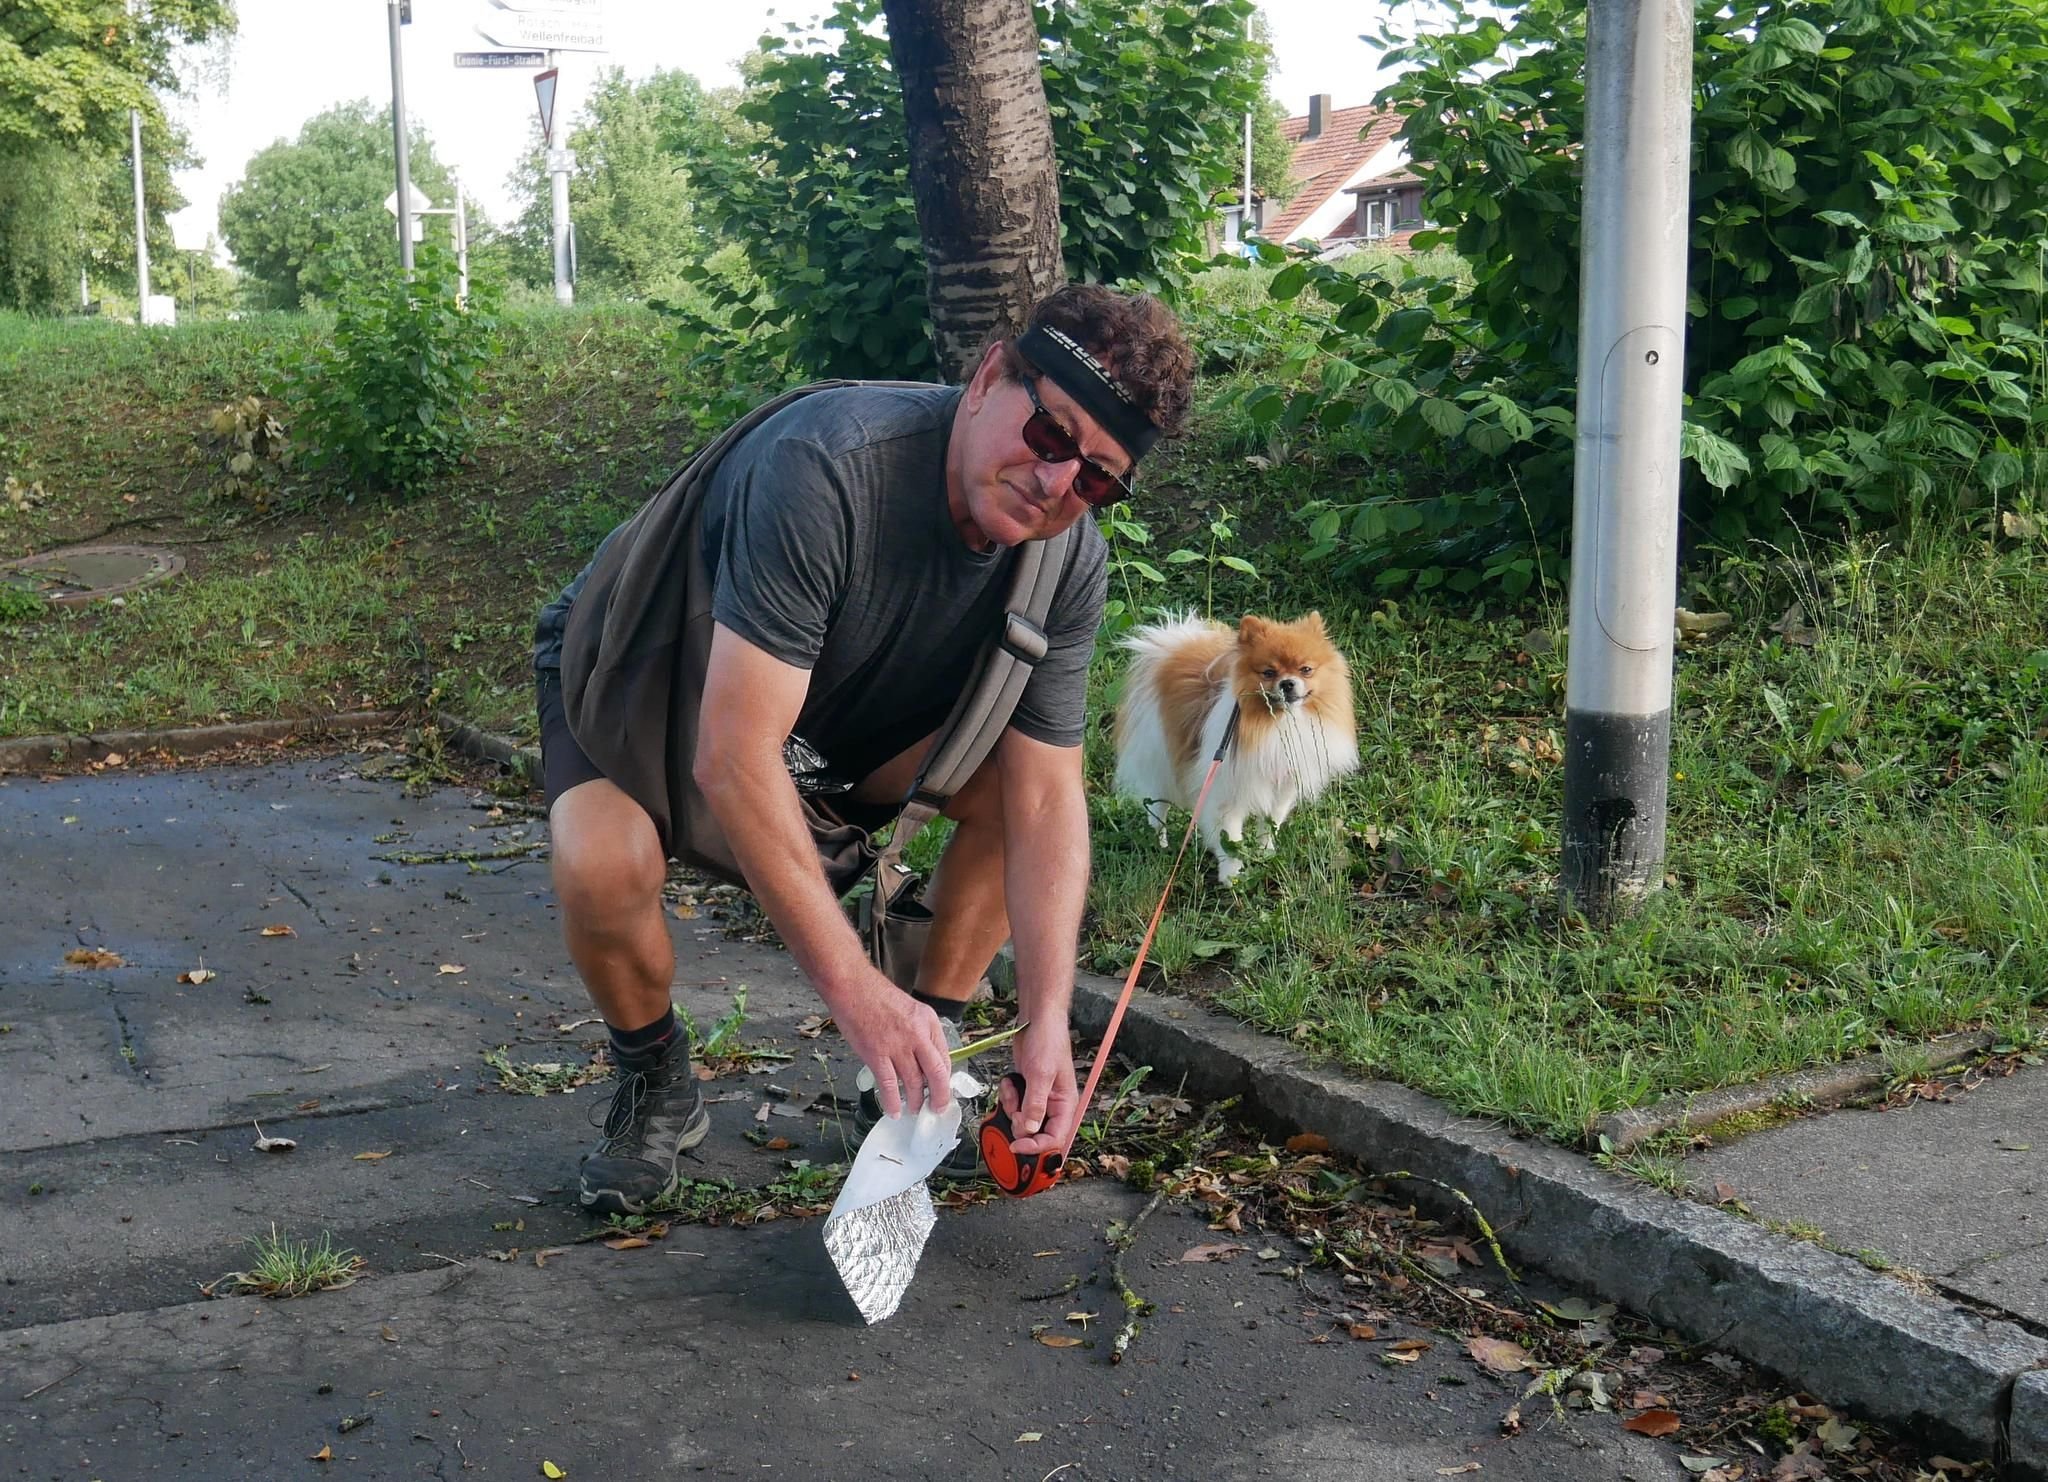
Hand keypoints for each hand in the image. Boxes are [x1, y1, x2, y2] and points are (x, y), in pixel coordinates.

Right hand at [828, 971, 952, 1119]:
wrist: (851, 986)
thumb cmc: (876, 995)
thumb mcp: (910, 1008)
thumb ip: (920, 1032)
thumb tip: (924, 1059)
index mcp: (928, 1021)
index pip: (944, 1057)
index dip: (944, 1078)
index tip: (942, 1089)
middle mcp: (917, 1035)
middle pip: (936, 1074)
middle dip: (939, 1097)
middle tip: (936, 1108)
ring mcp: (897, 1046)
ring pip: (914, 1083)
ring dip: (915, 1100)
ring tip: (914, 1109)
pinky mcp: (876, 1054)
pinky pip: (889, 1086)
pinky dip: (892, 1102)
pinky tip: (894, 1111)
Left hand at [1000, 1016, 1077, 1158]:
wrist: (1037, 1021)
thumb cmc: (1048, 1042)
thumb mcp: (1041, 1074)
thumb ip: (1035, 1104)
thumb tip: (1029, 1130)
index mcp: (1065, 1106)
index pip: (1054, 1139)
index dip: (1035, 1147)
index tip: (1016, 1146)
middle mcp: (1053, 1106)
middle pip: (1035, 1133)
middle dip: (1020, 1123)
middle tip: (1016, 1107)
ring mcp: (1038, 1099)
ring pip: (1021, 1120)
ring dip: (1011, 1107)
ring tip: (1013, 1087)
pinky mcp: (1026, 1091)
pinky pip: (1013, 1105)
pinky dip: (1007, 1096)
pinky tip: (1011, 1080)